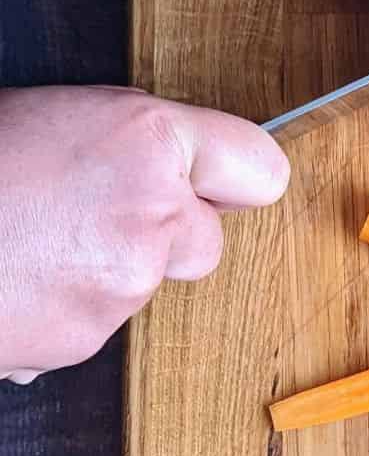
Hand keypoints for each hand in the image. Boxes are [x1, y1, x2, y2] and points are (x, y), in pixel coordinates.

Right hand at [0, 87, 288, 381]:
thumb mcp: (49, 117)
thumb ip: (125, 145)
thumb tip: (168, 173)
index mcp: (145, 138)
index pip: (258, 167)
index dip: (235, 179)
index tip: (223, 185)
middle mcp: (151, 210)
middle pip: (207, 241)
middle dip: (163, 235)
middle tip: (88, 217)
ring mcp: (122, 281)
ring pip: (144, 284)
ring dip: (103, 272)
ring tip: (27, 243)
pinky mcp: (87, 338)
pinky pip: (95, 323)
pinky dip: (64, 309)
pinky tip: (15, 280)